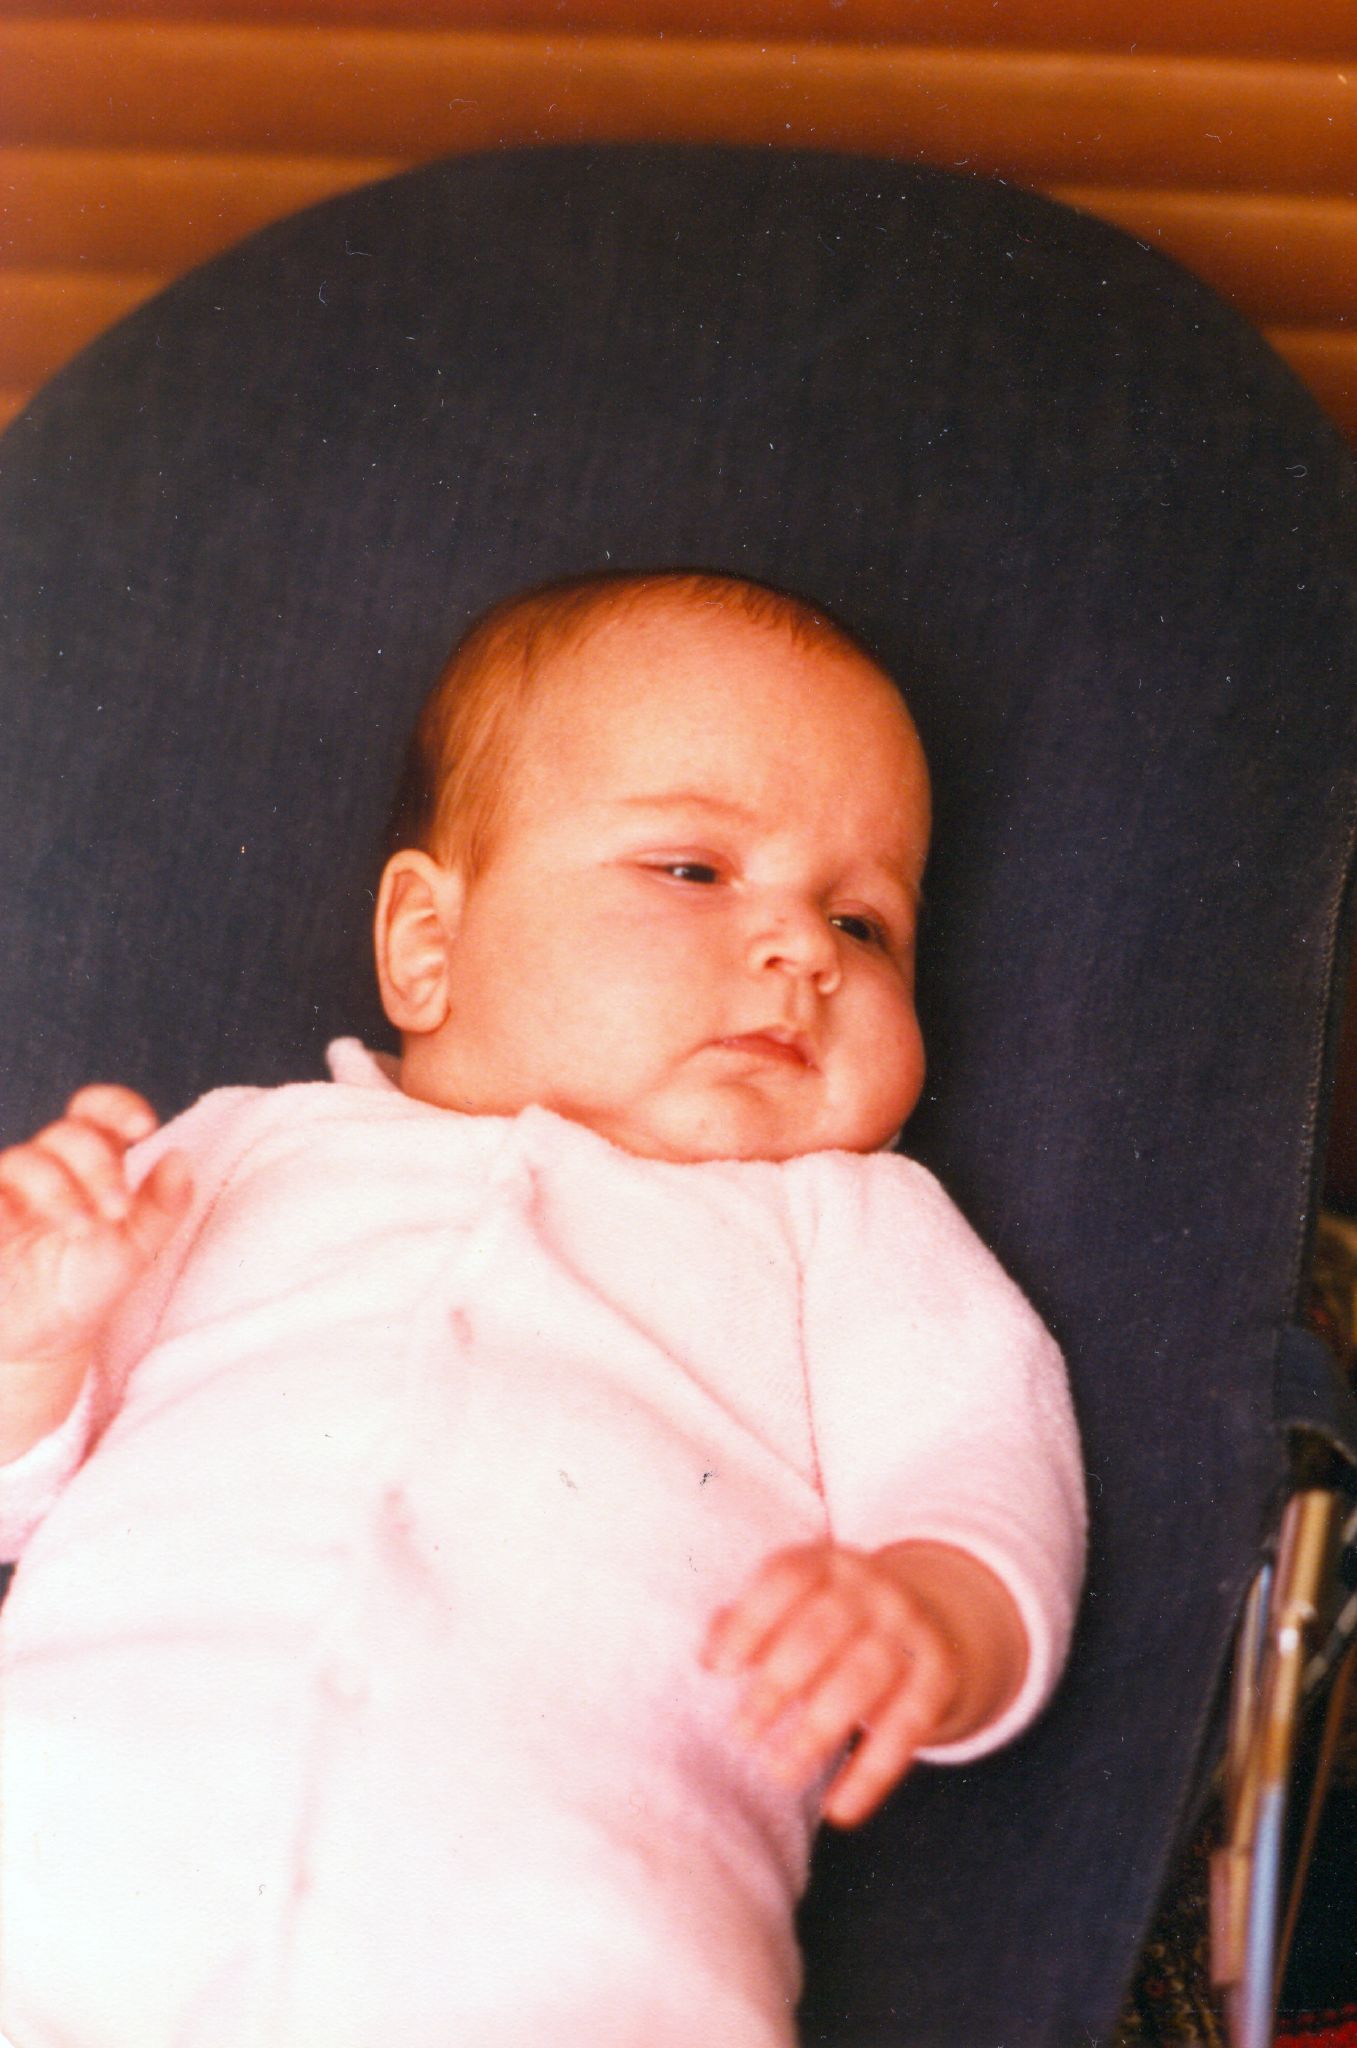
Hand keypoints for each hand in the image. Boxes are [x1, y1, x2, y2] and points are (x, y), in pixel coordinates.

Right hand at [0, 1087, 190, 1454]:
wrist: (40, 1342)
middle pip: (67, 1134)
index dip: (117, 1106)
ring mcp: (9, 1192)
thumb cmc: (87, 1287)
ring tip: (83, 1228)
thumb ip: (163, 1206)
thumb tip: (180, 1157)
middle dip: (97, 1164)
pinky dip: (3, 1200)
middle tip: (116, 1209)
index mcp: (89, 1165)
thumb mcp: (136, 1250)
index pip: (96, 1113)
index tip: (144, 1128)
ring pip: (24, 1159)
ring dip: (58, 1187)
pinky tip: (22, 1219)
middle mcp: (47, 1169)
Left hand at [702, 1540, 1022, 1827]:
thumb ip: (747, 1622)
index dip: (749, 1623)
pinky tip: (838, 1809)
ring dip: (817, 1732)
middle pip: (822, 1630)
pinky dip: (871, 1773)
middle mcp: (873, 1587)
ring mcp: (911, 1629)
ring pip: (862, 1679)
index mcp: (827, 1561)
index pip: (786, 1578)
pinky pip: (907, 1727)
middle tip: (742, 1733)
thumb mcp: (793, 1603)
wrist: (926, 1613)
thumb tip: (710, 1658)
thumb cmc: (829, 1616)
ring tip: (778, 1772)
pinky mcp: (938, 1676)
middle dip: (777, 1684)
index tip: (717, 1670)